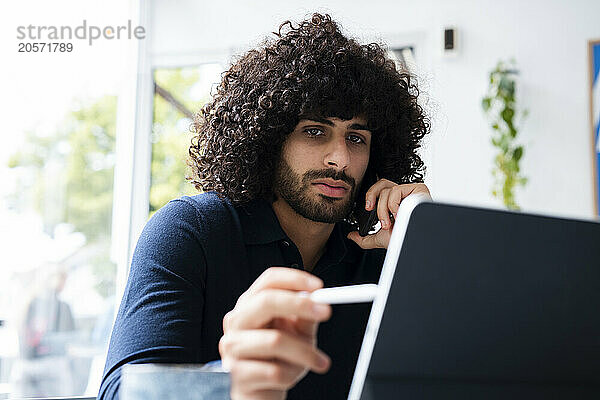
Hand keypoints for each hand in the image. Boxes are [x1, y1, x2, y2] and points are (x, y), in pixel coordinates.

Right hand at [219, 267, 331, 399]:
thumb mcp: (298, 333)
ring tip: (318, 361)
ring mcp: (232, 346)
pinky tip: (290, 376)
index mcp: (251, 304)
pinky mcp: (236, 373)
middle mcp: (237, 320)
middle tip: (325, 312)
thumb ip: (306, 315)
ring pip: (275, 340)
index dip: (295, 279)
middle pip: (266, 301)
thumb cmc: (277, 359)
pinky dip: (291, 375)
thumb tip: (318, 299)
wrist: (261, 393)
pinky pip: (274, 371)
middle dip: (299, 305)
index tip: (319, 287)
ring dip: (305, 352)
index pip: (269, 280)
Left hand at [347, 181, 430, 248]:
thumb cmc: (404, 241)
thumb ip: (364, 238)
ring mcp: (411, 192)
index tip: (367, 208)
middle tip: (370, 209)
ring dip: (383, 209)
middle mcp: (403, 196)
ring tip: (389, 223)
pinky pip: (397, 190)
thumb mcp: (380, 239)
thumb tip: (352, 236)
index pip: (380, 189)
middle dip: (372, 195)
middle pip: (382, 182)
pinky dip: (393, 205)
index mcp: (395, 203)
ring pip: (387, 190)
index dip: (371, 194)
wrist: (415, 245)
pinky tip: (399, 216)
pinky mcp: (419, 189)